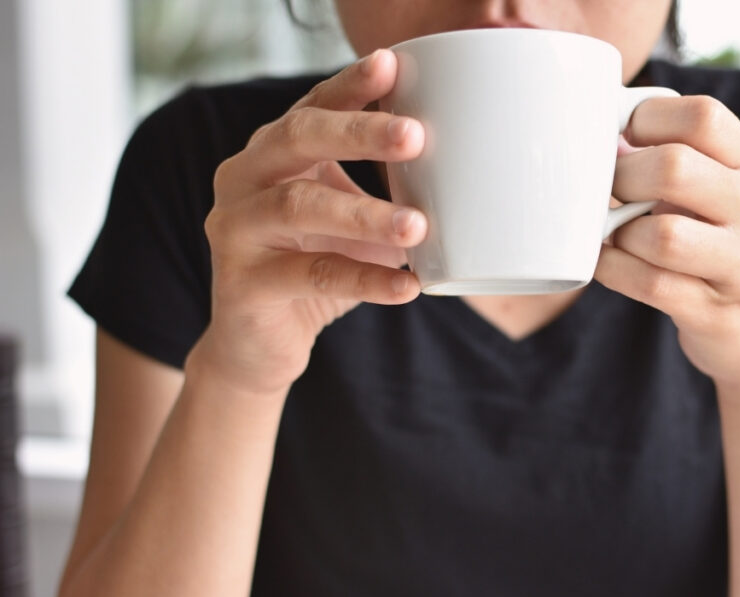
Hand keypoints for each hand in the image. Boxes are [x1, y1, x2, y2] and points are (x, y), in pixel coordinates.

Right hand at [190, 50, 425, 394]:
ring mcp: (234, 229)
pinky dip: (366, 281)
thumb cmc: (314, 268)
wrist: (260, 345)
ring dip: (366, 214)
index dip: (350, 86)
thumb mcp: (348, 220)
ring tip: (418, 226)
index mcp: (271, 153)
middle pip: (296, 138)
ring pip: (300, 206)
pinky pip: (311, 275)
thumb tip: (462, 169)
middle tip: (415, 136)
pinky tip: (407, 285)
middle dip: (359, 133)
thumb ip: (382, 190)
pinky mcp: (243, 283)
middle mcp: (242, 178)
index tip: (393, 64)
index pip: (312, 106)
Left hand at [595, 96, 739, 394]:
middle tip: (609, 191)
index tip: (624, 139)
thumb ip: (678, 154)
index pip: (703, 116)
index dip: (648, 119)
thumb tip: (606, 136)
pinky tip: (609, 260)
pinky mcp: (714, 311)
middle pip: (674, 168)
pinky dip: (614, 268)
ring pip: (661, 235)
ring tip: (615, 232)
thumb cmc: (723, 247)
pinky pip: (648, 283)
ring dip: (620, 232)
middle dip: (623, 178)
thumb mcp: (721, 190)